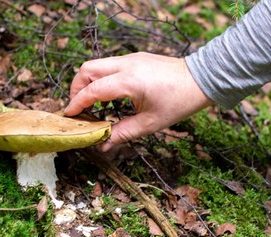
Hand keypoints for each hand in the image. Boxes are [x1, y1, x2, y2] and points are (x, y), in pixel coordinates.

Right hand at [64, 52, 212, 151]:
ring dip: (87, 83)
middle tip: (79, 109)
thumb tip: (103, 144)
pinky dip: (100, 78)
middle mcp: (126, 65)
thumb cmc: (179, 102)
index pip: (92, 90)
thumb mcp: (150, 124)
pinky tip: (108, 96)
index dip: (77, 104)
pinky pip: (108, 65)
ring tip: (91, 104)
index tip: (69, 116)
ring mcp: (130, 58)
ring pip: (96, 64)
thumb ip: (122, 133)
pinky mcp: (135, 58)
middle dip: (76, 89)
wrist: (202, 79)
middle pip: (86, 70)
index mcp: (129, 81)